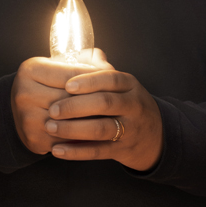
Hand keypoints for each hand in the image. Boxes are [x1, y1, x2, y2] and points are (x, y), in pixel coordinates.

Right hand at [11, 49, 112, 154]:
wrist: (20, 110)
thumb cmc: (46, 84)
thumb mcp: (58, 66)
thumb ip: (83, 61)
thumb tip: (107, 65)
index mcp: (30, 70)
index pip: (70, 73)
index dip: (93, 76)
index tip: (112, 78)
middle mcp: (24, 93)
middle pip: (69, 98)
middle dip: (94, 99)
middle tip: (114, 101)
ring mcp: (27, 118)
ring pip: (69, 121)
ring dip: (90, 121)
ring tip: (109, 117)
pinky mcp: (33, 139)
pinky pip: (65, 140)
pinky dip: (81, 139)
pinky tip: (94, 133)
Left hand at [45, 69, 163, 170]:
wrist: (155, 135)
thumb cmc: (126, 101)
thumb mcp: (121, 83)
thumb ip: (98, 67)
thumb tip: (74, 54)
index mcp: (130, 84)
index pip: (110, 79)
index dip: (88, 81)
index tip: (66, 84)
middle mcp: (132, 105)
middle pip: (104, 103)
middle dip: (75, 106)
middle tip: (52, 109)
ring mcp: (130, 129)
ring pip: (100, 129)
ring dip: (73, 129)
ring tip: (50, 127)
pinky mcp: (122, 150)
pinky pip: (98, 152)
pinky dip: (76, 152)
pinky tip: (58, 150)